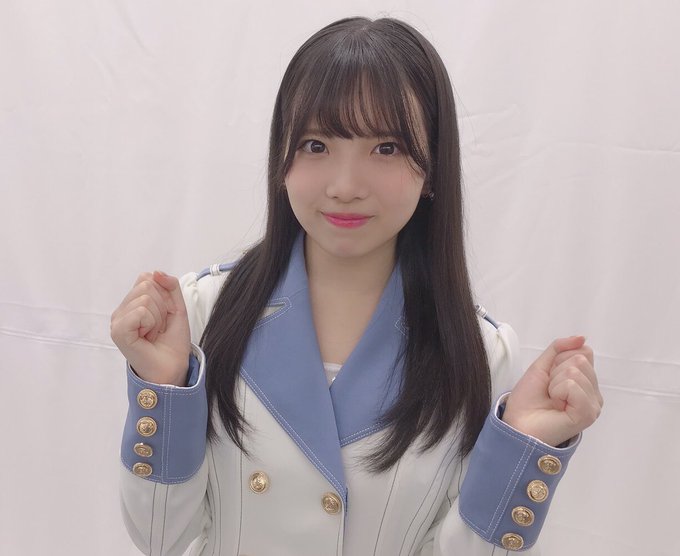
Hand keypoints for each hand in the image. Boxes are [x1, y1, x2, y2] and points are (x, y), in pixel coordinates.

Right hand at [110, 271, 190, 385]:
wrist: (173, 367)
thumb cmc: (173, 341)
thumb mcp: (177, 307)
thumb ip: (170, 286)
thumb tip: (156, 272)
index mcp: (131, 304)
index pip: (147, 278)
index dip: (163, 296)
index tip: (163, 317)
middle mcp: (121, 311)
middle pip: (146, 285)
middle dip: (161, 306)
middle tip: (158, 327)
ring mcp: (118, 321)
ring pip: (144, 297)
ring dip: (157, 316)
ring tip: (153, 333)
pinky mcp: (118, 331)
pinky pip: (140, 310)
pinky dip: (151, 322)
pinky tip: (147, 336)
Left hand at [502, 336, 602, 446]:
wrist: (517, 422)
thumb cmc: (528, 398)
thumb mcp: (541, 366)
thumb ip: (559, 348)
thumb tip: (582, 337)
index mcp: (585, 381)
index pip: (584, 351)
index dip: (559, 360)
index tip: (550, 377)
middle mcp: (593, 392)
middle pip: (581, 359)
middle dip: (556, 370)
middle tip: (550, 390)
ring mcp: (593, 404)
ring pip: (576, 370)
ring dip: (555, 382)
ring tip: (552, 398)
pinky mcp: (588, 413)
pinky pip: (573, 385)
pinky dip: (558, 391)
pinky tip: (557, 405)